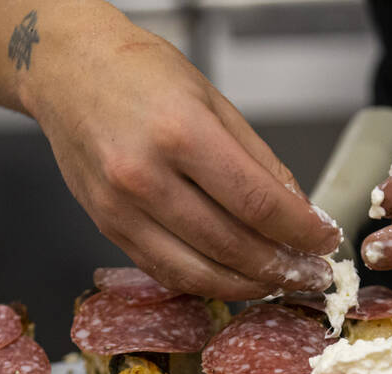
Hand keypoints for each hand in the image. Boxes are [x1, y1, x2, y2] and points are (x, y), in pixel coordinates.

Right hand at [27, 19, 341, 298]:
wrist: (66, 71)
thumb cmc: (139, 72)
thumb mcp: (212, 99)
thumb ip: (257, 159)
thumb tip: (299, 211)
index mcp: (180, 133)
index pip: (257, 203)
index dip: (300, 231)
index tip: (325, 240)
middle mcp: (144, 177)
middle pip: (230, 245)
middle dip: (281, 268)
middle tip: (311, 273)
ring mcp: (120, 209)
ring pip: (197, 271)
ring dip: (246, 285)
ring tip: (278, 282)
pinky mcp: (107, 227)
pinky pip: (165, 270)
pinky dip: (205, 281)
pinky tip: (234, 278)